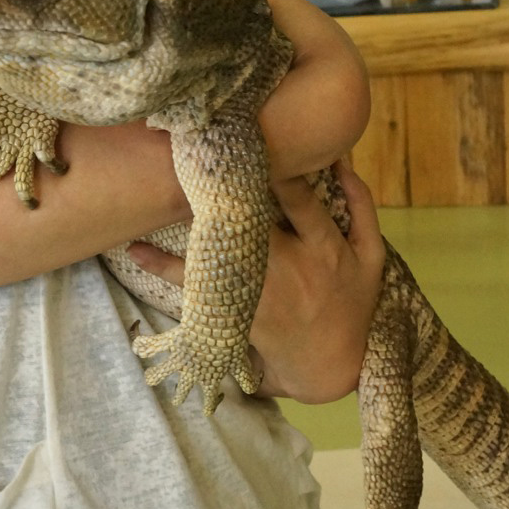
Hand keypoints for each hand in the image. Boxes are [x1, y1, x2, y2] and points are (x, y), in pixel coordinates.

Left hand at [128, 158, 385, 403]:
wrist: (332, 367)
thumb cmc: (353, 306)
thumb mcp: (373, 258)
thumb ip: (363, 208)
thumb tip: (342, 161)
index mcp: (324, 247)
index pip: (301, 202)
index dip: (280, 171)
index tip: (255, 141)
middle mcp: (289, 266)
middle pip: (252, 220)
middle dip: (226, 190)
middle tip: (195, 154)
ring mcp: (259, 290)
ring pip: (217, 250)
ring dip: (184, 223)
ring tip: (154, 195)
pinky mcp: (237, 311)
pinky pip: (195, 287)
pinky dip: (164, 267)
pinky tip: (136, 251)